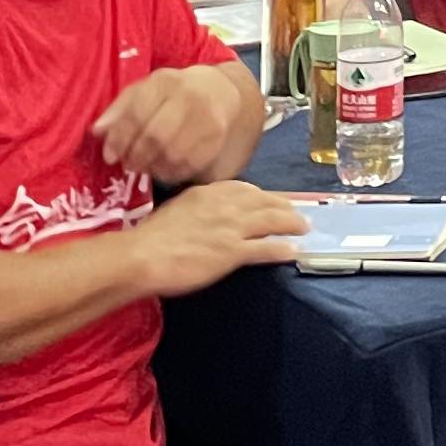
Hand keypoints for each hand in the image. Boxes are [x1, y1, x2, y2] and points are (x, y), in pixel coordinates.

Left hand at [93, 65, 247, 184]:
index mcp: (165, 82)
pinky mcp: (215, 140)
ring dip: (152, 167)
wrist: (220, 92)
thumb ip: (120, 110)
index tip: (109, 156)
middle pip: (155, 136)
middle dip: (136, 156)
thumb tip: (96, 132)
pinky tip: (163, 168)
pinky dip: (170, 172)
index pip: (137, 112)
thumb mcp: (145, 91)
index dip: (119, 138)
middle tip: (127, 164)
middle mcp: (188, 98)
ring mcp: (206, 120)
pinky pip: (188, 165)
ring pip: (172, 154)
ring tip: (144, 166)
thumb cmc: (172, 93)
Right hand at [129, 180, 310, 298]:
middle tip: (297, 212)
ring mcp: (230, 228)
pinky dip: (281, 249)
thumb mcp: (175, 210)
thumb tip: (205, 217)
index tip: (271, 199)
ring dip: (290, 223)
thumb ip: (196, 210)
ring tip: (304, 227)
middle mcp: (224, 205)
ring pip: (270, 221)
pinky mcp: (232, 252)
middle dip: (283, 206)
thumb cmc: (149, 238)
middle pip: (262, 201)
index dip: (261, 195)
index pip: (243, 189)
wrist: (142, 256)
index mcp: (207, 192)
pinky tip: (292, 251)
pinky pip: (265, 248)